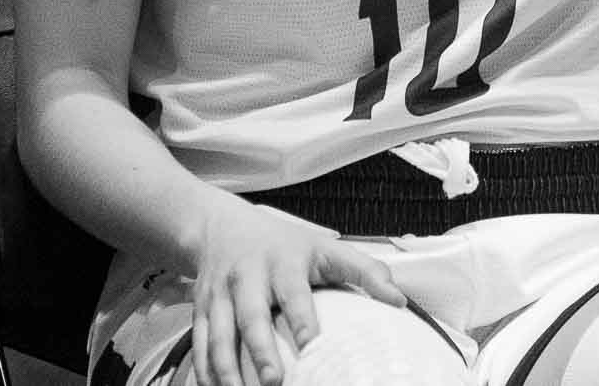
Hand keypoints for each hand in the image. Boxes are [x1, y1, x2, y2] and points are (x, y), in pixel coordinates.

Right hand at [188, 196, 406, 385]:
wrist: (222, 228)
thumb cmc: (285, 245)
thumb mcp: (327, 248)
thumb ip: (365, 272)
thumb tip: (399, 300)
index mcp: (283, 263)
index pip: (294, 293)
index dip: (302, 319)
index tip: (312, 343)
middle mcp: (247, 278)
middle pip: (249, 317)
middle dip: (259, 351)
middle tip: (273, 381)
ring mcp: (218, 295)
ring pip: (217, 336)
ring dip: (226, 370)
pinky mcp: (199, 310)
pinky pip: (198, 344)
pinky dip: (204, 371)